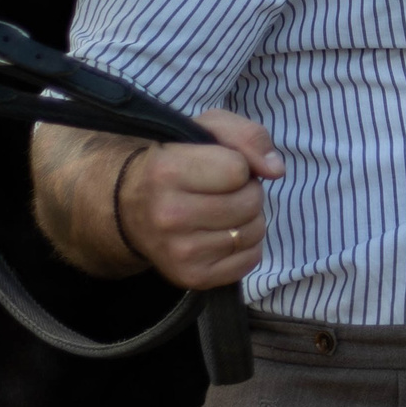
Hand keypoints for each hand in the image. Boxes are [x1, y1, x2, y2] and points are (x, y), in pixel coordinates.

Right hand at [114, 110, 280, 290]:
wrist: (130, 209)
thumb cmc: (176, 163)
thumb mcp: (206, 130)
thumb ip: (247, 136)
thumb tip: (276, 170)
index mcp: (167, 172)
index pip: (238, 170)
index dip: (239, 166)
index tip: (219, 167)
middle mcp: (169, 215)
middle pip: (249, 203)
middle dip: (247, 192)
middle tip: (224, 191)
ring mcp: (179, 251)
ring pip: (253, 232)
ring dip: (248, 219)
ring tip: (223, 211)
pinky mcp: (192, 276)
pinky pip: (251, 260)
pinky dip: (247, 246)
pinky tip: (223, 234)